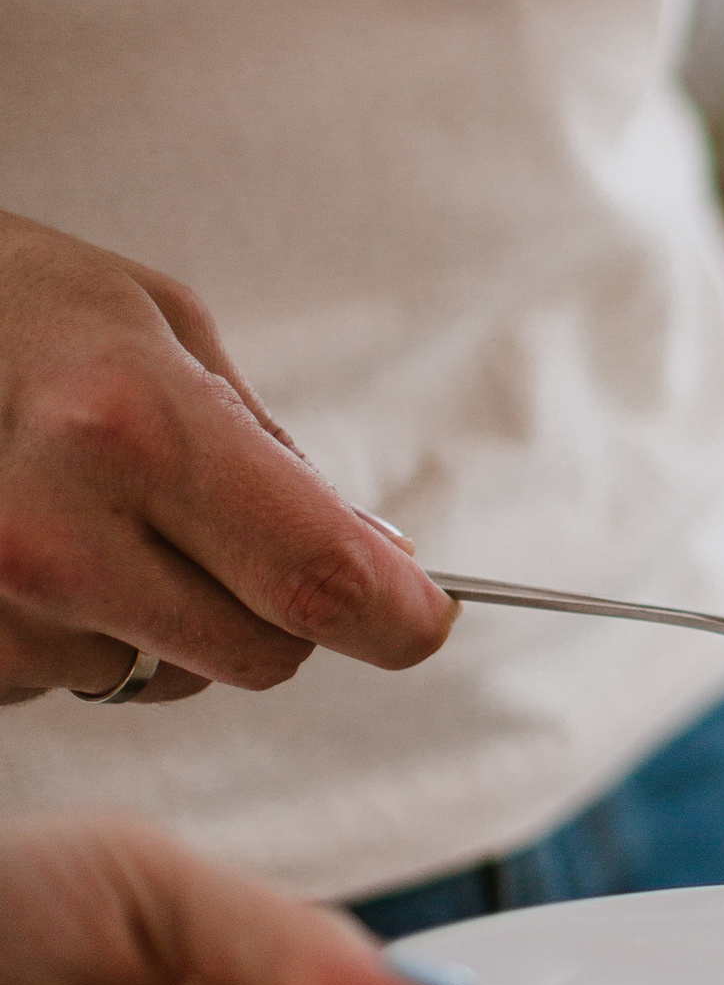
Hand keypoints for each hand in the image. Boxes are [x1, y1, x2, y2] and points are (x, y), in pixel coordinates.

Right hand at [0, 211, 455, 703]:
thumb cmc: (16, 303)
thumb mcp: (162, 328)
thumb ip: (272, 454)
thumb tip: (377, 563)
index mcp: (127, 427)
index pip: (316, 577)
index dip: (396, 614)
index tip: (421, 615)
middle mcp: (51, 533)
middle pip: (259, 652)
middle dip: (283, 609)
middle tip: (240, 531)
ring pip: (166, 679)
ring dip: (164, 620)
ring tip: (92, 512)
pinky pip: (73, 681)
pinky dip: (81, 630)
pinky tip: (32, 543)